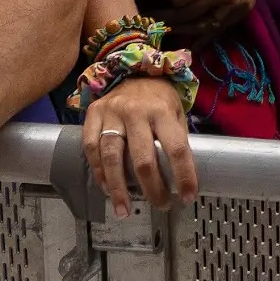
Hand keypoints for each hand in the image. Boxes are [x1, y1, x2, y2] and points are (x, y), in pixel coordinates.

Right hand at [81, 76, 196, 216]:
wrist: (132, 71)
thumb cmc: (158, 98)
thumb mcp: (176, 112)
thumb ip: (176, 139)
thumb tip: (180, 177)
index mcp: (162, 110)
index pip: (176, 148)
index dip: (184, 176)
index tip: (187, 197)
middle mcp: (136, 111)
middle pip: (142, 159)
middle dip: (152, 189)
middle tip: (160, 205)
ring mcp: (111, 112)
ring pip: (112, 157)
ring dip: (118, 188)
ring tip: (123, 209)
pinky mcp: (92, 114)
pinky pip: (91, 149)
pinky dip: (98, 172)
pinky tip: (106, 188)